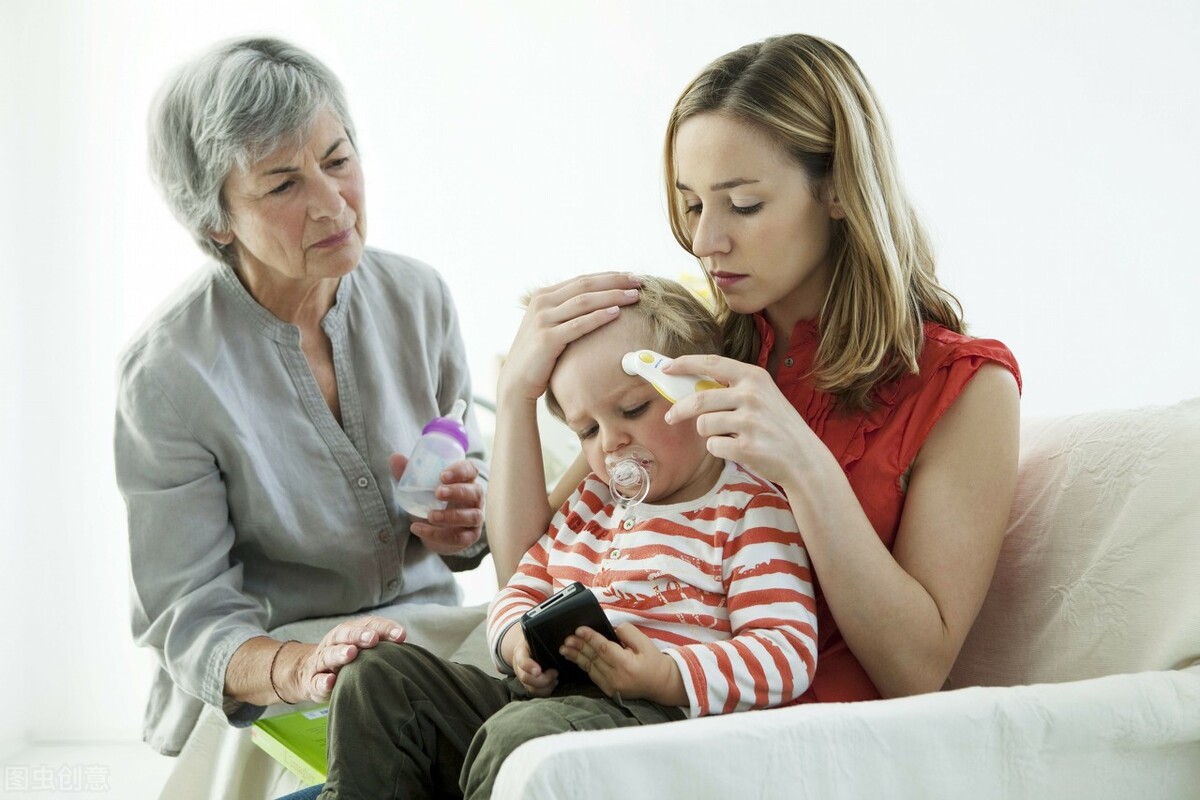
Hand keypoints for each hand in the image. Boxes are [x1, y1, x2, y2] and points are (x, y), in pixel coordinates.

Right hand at [281, 616, 406, 703]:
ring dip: (340, 653)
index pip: (369, 625)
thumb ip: (382, 646)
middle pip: (345, 634)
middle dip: (359, 635)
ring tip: (352, 653)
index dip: (385, 629)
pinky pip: (316, 681)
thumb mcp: (362, 650)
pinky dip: (323, 681)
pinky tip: (330, 680)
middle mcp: (334, 643)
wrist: (308, 673)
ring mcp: (321, 662)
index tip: (401, 635)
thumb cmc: (346, 661)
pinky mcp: (312, 681)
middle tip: (373, 638)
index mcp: (350, 632)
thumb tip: (411, 649)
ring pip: (329, 655)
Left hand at [391, 454, 483, 554]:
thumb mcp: (419, 488)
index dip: (460, 471)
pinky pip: (458, 537)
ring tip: (430, 516)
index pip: (471, 470)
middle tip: (437, 493)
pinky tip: (418, 529)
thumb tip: (394, 457)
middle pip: (475, 492)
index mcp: (465, 480)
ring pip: (472, 516)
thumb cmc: (430, 502)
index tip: (442, 475)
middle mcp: (475, 498)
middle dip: (457, 491)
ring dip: (451, 516)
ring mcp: (474, 518)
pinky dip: (438, 534)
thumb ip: (408, 473)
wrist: (432, 531)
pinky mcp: (469, 537)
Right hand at [498, 272, 640, 404]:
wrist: (516, 381)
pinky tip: (616, 313)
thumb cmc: (540, 355)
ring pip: (584, 302)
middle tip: (638, 282)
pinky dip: (598, 317)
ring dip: (612, 296)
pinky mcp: (547, 338)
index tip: (631, 277)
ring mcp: (542, 319)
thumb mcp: (550, 325)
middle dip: (615, 282)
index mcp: (543, 296)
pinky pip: (578, 325)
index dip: (609, 276)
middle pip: (585, 286)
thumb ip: (566, 311)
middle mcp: (541, 303)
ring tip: (634, 296)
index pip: (582, 280)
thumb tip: (599, 302)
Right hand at [510, 631, 558, 696]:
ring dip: (545, 686)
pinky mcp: (528, 684)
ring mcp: (522, 677)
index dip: (529, 667)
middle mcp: (518, 666)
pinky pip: (535, 692)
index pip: (522, 661)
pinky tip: (553, 683)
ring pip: (531, 688)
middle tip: (555, 673)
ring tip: (555, 679)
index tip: (538, 671)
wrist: (525, 648)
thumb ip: (543, 635)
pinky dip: (545, 691)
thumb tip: (558, 632)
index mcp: (520, 652)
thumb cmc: (533, 641)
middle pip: (526, 678)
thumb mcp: (534, 635)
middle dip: (542, 679)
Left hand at [561, 623, 684, 705]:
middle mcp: (617, 677)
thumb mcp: (645, 642)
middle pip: (593, 658)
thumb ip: (628, 632)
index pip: (604, 648)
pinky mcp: (608, 690)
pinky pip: (592, 675)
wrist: (660, 683)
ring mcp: (611, 685)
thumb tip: (612, 630)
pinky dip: (583, 665)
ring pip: (590, 667)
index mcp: (627, 664)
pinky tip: (575, 657)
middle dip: (579, 646)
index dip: (590, 638)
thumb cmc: (653, 661)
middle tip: (567, 637)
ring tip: (564, 647)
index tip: (579, 629)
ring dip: (576, 656)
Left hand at [664, 354, 827, 487]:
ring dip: (708, 433)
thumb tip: (690, 385)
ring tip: (729, 436)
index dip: (685, 363)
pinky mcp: (745, 447)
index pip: (712, 363)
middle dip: (678, 410)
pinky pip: (713, 446)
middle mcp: (751, 395)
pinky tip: (738, 450)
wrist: (804, 459)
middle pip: (698, 399)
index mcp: (754, 377)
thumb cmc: (777, 426)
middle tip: (670, 417)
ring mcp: (749, 422)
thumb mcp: (763, 396)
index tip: (666, 367)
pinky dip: (719, 449)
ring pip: (703, 425)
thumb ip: (732, 388)